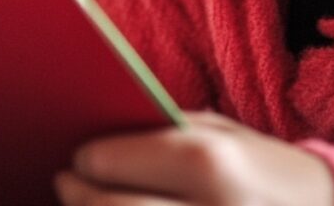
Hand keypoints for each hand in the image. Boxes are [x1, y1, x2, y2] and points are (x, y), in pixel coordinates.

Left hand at [54, 111, 333, 205]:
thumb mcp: (225, 135)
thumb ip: (165, 133)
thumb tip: (96, 145)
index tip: (79, 157)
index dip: (89, 160)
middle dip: (79, 196)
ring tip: (87, 205)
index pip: (112, 162)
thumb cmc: (267, 170)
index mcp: (211, 165)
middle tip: (66, 183)